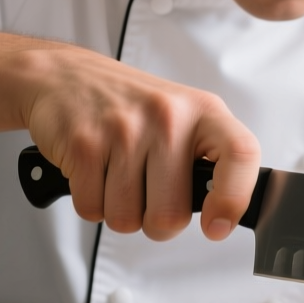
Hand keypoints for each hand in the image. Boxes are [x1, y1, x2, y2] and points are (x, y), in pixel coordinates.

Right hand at [20, 46, 259, 241]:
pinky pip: (92, 210)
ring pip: (127, 219)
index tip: (217, 226)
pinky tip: (93, 171)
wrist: (62, 76)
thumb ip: (207, 160)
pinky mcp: (84, 144)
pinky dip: (90, 202)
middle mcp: (168, 117)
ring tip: (116, 175)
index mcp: (203, 111)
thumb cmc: (130, 107)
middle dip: (155, 222)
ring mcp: (124, 129)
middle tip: (146, 195)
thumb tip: (225, 214)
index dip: (234, 199)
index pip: (241, 154)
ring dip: (119, 211)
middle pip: (171, 215)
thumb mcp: (182, 117)